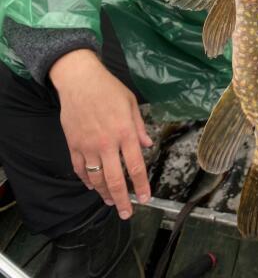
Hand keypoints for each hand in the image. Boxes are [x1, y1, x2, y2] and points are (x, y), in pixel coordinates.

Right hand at [50, 50, 152, 219]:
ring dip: (104, 194)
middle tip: (127, 213)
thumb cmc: (108, 88)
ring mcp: (88, 146)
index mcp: (124, 132)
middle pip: (115, 180)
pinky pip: (80, 169)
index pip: (135, 166)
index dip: (142, 185)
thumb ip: (139, 126)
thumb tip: (146, 145)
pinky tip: (92, 186)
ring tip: (111, 202)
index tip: (146, 198)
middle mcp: (107, 143)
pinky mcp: (73, 145)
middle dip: (122, 200)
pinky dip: (86, 181)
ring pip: (96, 179)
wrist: (79, 80)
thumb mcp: (131, 103)